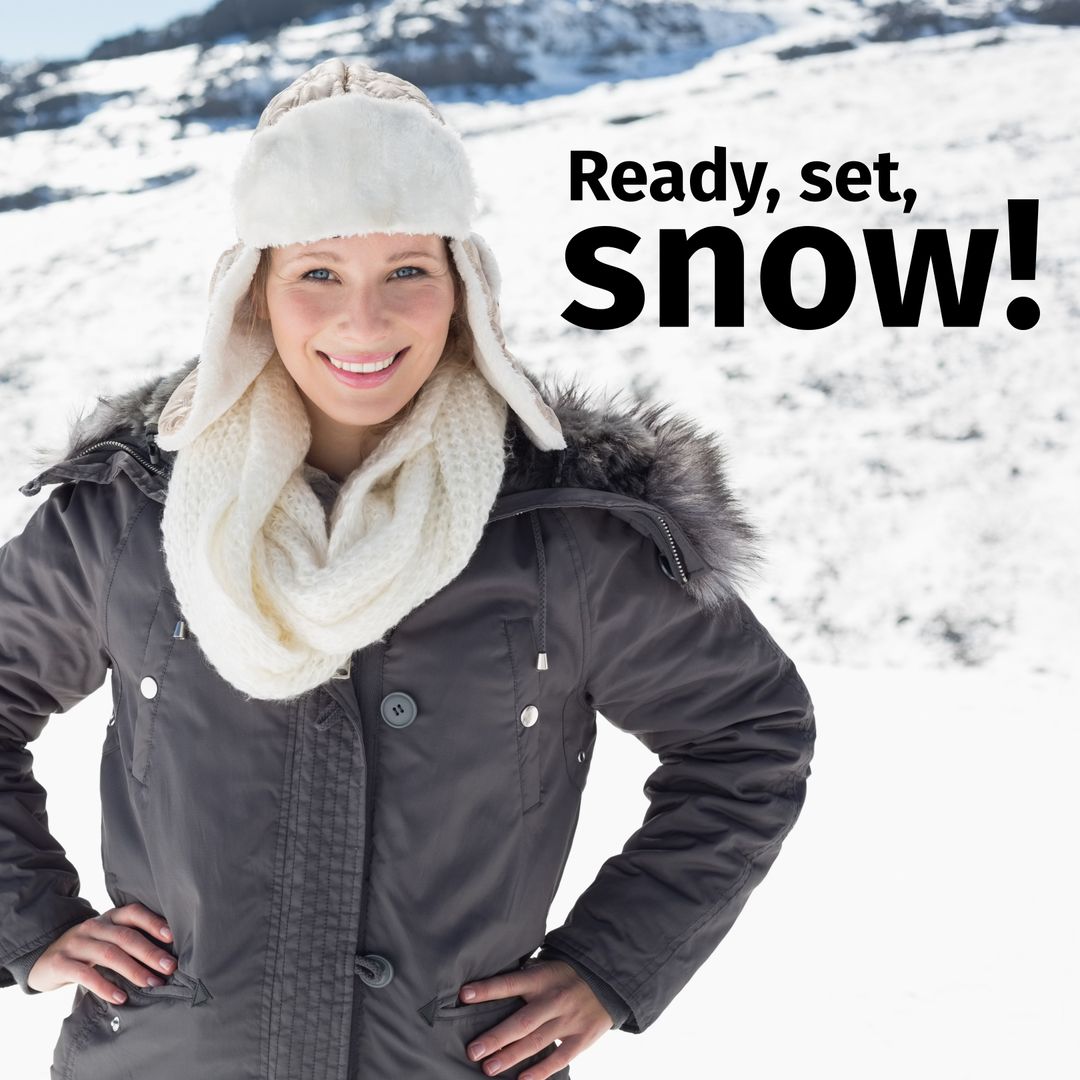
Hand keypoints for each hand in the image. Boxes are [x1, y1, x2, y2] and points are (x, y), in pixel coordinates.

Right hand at [27, 901, 175, 1003]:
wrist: (43, 959)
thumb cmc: (87, 951)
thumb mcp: (107, 940)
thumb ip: (129, 942)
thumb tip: (166, 958)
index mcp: (109, 917)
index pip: (134, 913)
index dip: (154, 923)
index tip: (173, 938)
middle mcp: (93, 926)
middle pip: (125, 936)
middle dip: (150, 952)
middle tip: (170, 967)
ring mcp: (76, 943)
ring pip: (109, 953)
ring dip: (134, 970)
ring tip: (151, 983)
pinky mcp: (60, 963)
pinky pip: (86, 974)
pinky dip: (105, 986)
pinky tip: (121, 997)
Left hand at [459, 958, 612, 1078]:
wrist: (607, 979)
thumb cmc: (564, 976)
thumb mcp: (545, 968)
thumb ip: (523, 982)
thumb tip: (486, 994)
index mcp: (542, 978)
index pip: (510, 983)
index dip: (487, 989)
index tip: (464, 995)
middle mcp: (554, 999)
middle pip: (522, 1021)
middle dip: (496, 1037)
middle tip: (473, 1050)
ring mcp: (569, 1019)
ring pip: (536, 1042)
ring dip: (511, 1057)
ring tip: (488, 1068)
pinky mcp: (582, 1037)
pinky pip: (560, 1057)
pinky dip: (541, 1070)